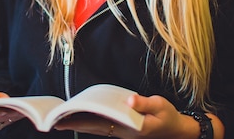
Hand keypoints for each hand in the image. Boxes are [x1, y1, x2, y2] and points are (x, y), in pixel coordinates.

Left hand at [55, 94, 215, 138]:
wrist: (178, 130)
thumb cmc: (168, 117)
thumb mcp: (160, 106)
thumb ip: (144, 103)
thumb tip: (129, 100)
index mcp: (129, 127)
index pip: (100, 123)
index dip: (82, 120)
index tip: (65, 117)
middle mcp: (122, 132)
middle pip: (93, 127)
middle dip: (74, 124)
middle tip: (55, 122)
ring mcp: (122, 132)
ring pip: (97, 128)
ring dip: (80, 124)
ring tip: (63, 119)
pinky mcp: (124, 130)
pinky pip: (103, 127)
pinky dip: (91, 123)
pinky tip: (84, 117)